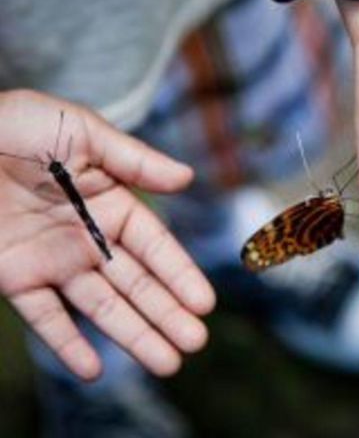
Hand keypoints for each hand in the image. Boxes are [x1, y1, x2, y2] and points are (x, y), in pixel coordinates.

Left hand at [0, 90, 214, 379]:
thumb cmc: (14, 126)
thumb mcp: (80, 130)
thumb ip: (134, 159)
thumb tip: (187, 177)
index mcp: (109, 202)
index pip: (154, 245)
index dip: (179, 274)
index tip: (204, 302)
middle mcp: (86, 238)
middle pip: (135, 283)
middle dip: (166, 314)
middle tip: (195, 344)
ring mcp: (52, 261)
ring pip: (101, 306)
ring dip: (133, 335)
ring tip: (167, 364)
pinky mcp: (14, 277)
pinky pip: (44, 317)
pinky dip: (66, 344)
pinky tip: (92, 370)